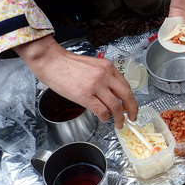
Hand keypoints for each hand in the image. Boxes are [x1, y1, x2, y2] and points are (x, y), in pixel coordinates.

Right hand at [15, 35, 137, 127]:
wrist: (51, 61)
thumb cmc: (69, 64)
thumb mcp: (93, 66)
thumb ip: (105, 77)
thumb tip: (113, 94)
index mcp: (108, 67)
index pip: (126, 85)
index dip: (131, 99)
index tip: (131, 106)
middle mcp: (105, 75)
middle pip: (126, 95)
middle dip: (132, 109)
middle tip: (132, 117)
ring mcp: (95, 85)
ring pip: (116, 106)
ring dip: (119, 117)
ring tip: (119, 123)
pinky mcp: (85, 95)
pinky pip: (101, 110)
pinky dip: (105, 117)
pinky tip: (104, 119)